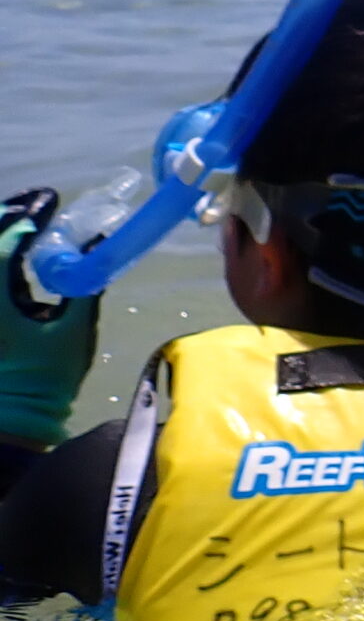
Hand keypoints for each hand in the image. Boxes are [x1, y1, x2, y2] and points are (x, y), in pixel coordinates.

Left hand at [0, 189, 99, 447]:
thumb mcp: (73, 332)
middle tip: (34, 206)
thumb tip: (97, 248)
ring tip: (24, 223)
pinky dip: (2, 258)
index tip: (49, 201)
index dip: (27, 215)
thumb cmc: (45, 380)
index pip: (6, 241)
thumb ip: (84, 286)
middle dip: (7, 217)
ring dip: (1, 236)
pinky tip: (16, 255)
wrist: (13, 419)